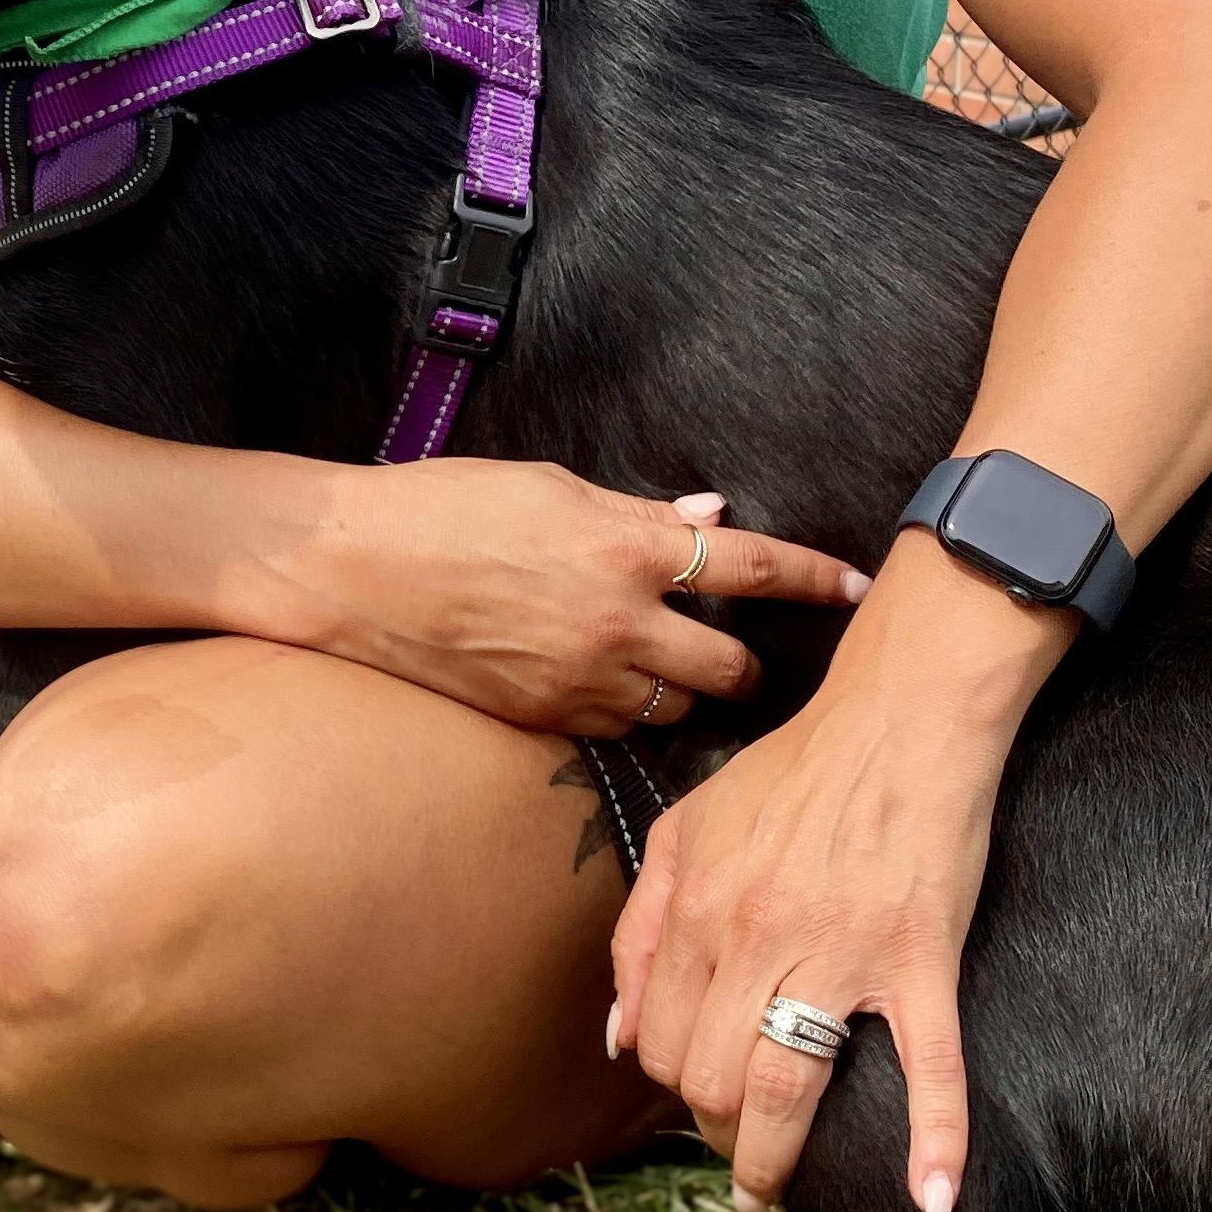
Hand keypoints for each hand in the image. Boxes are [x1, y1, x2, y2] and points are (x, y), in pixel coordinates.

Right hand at [270, 472, 866, 739]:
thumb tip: (709, 517)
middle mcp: (620, 622)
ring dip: (685, 686)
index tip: (857, 586)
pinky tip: (606, 682)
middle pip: (731, 664)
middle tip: (741, 647)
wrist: (354, 570)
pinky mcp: (546, 718)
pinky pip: (616, 726)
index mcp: (629, 547)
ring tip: (668, 664)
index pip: (754, 568)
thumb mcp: (551, 485)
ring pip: (677, 704)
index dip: (816, 578)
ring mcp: (583, 679)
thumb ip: (639, 511)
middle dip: (746, 659)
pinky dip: (626, 708)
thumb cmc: (446, 507)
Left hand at [609, 562, 1043, 1211]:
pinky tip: (933, 1198)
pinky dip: (937, 1137)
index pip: (658, 1041)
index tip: (697, 1095)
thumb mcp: (688, 829)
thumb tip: (618, 1037)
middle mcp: (756, 937)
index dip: (671, 1083)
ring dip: (772, 1156)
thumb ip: (640, 928)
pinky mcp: (917, 957)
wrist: (900, 718)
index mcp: (698, 908)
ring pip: (786, 1086)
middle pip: (711, 1077)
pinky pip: (929, 1062)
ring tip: (770, 1184)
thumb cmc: (794, 773)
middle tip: (737, 1143)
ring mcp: (840, 953)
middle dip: (715, 1128)